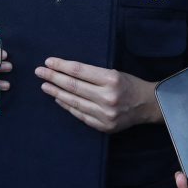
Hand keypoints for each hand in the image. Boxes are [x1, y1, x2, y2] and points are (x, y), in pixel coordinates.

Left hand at [35, 58, 158, 132]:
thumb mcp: (114, 72)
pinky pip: (80, 115)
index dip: (61, 66)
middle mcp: (107, 97)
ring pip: (74, 102)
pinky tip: (58, 99)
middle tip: (39, 72)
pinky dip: (67, 106)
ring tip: (45, 85)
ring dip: (56, 92)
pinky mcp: (104, 126)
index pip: (79, 71)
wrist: (148, 105)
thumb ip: (92, 74)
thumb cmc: (129, 84)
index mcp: (111, 79)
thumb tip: (65, 71)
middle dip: (53, 77)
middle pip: (73, 86)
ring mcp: (105, 114)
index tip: (48, 61)